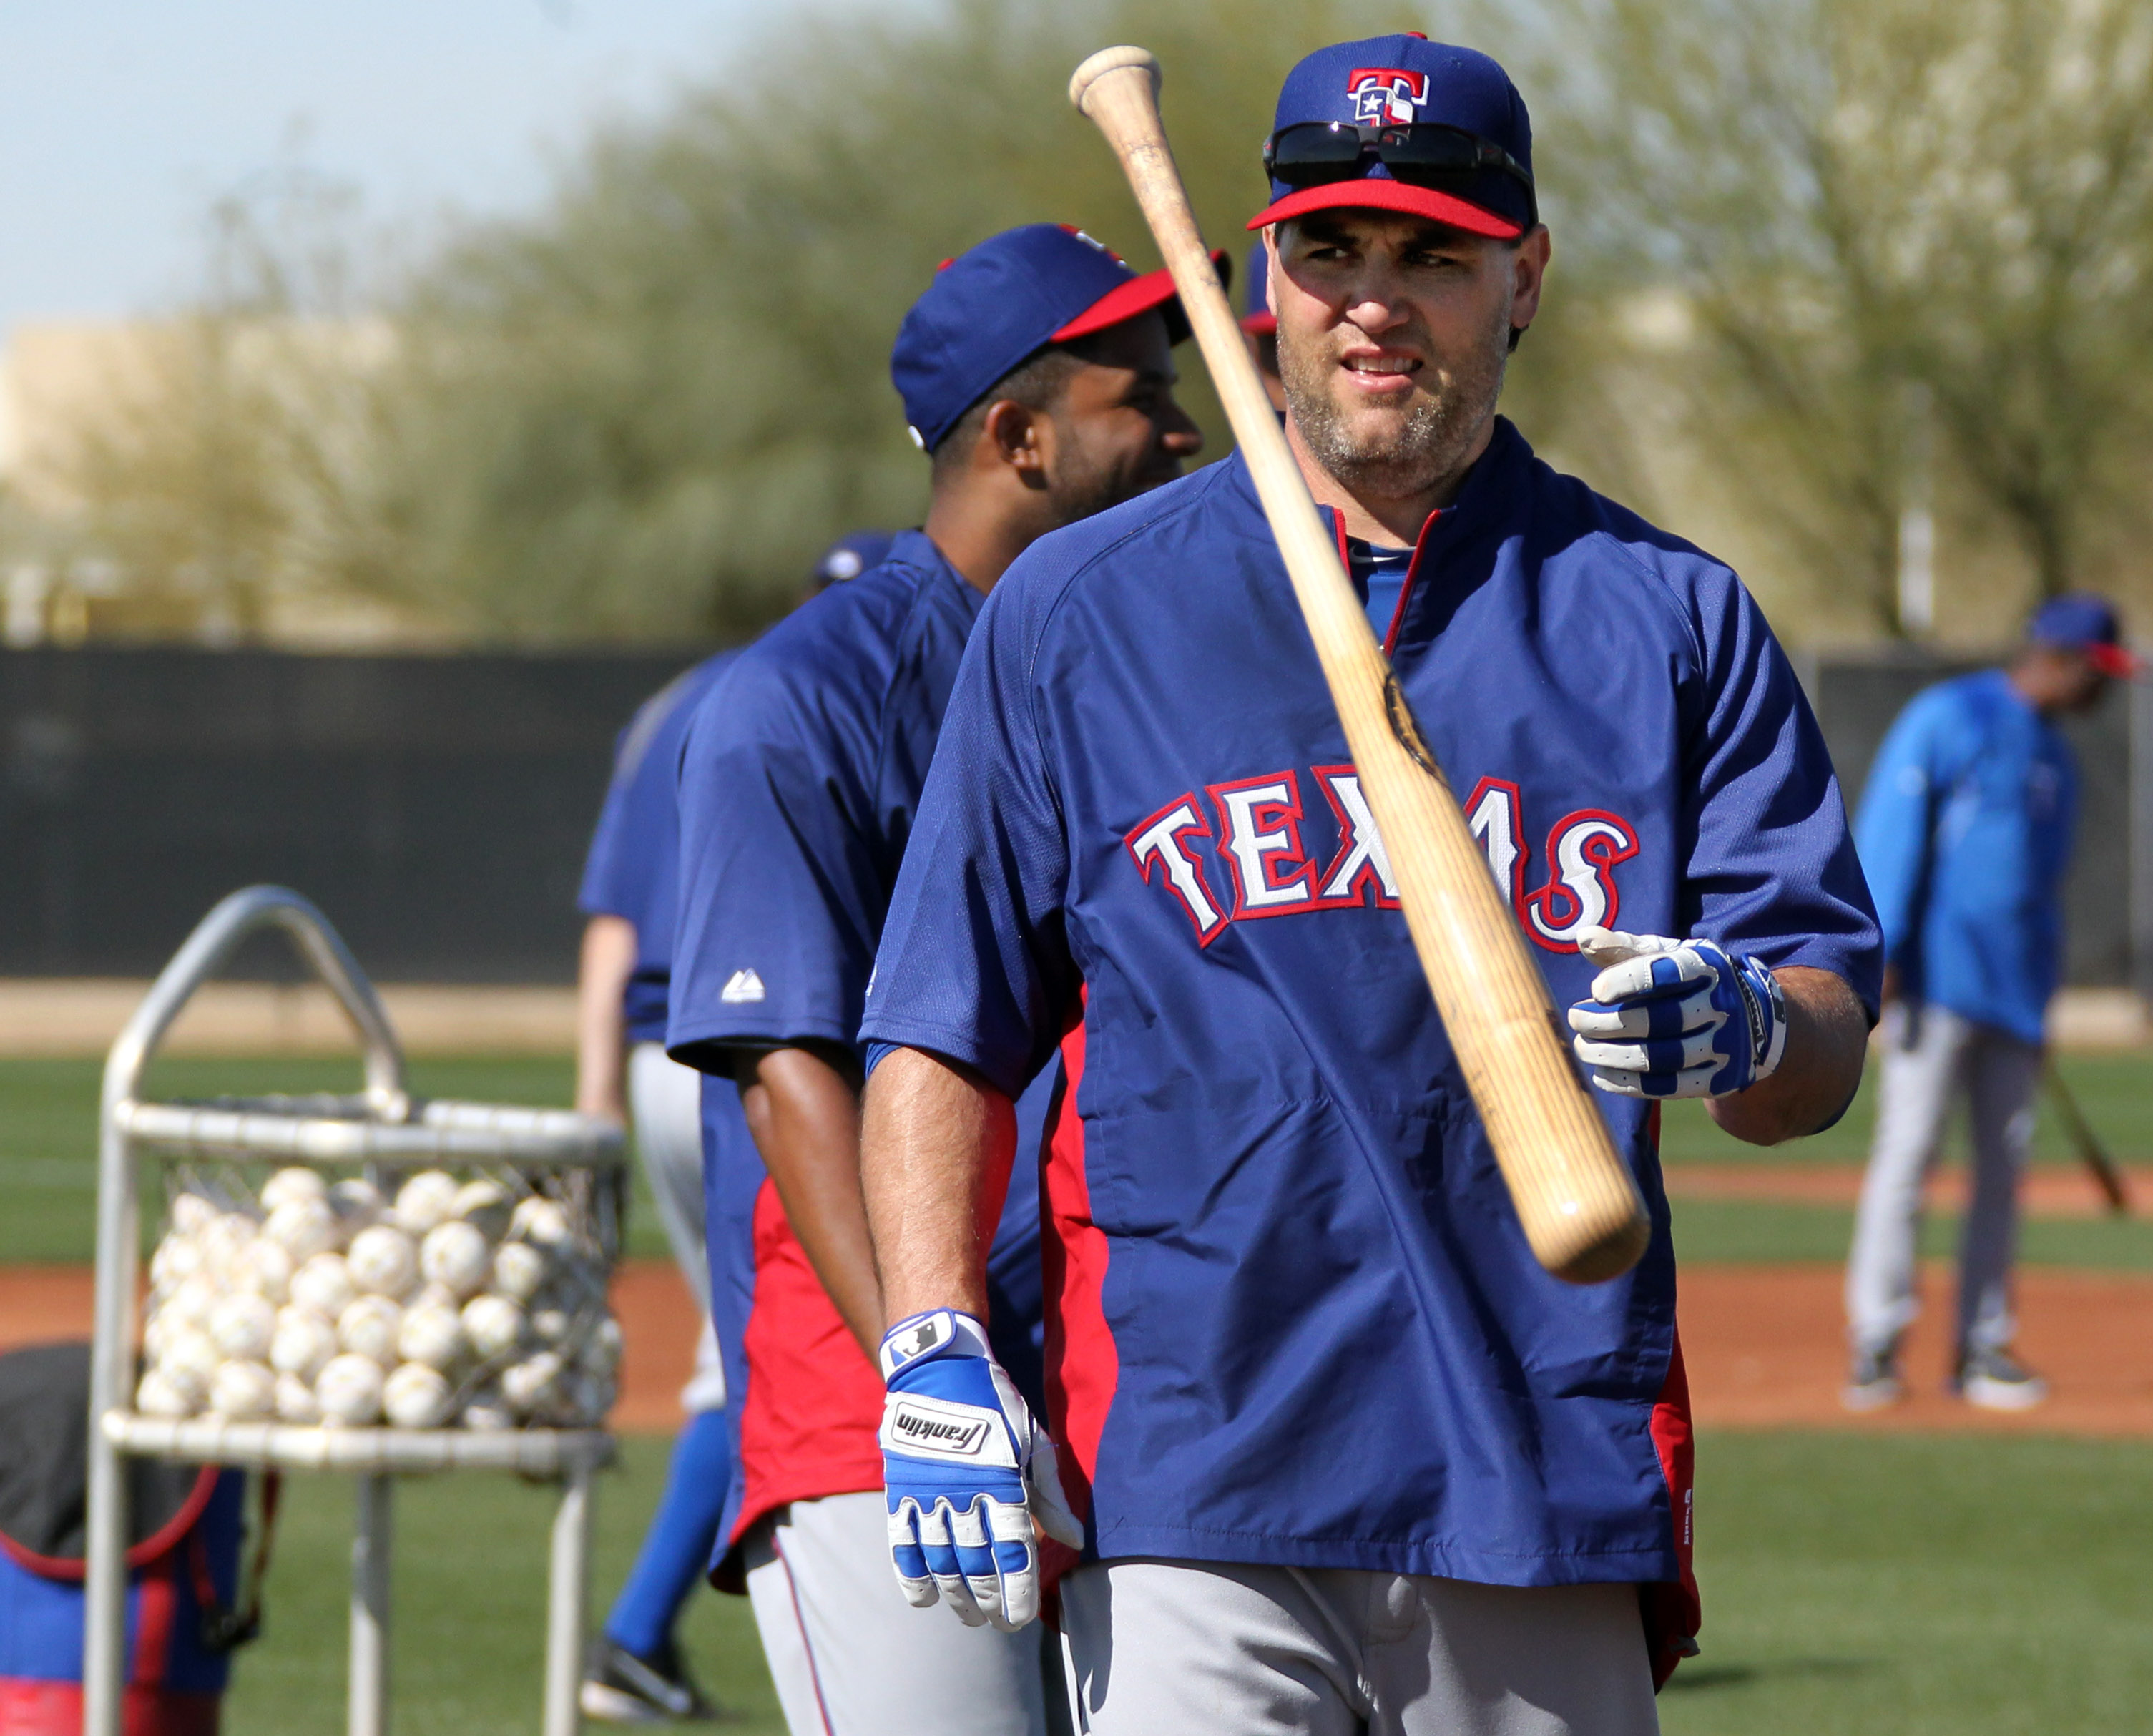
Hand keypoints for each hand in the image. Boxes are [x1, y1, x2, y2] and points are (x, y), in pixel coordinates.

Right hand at [878, 1309, 1082, 1630]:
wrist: (938, 1366)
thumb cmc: (994, 1404)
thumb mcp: (1032, 1441)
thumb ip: (1050, 1495)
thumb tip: (1074, 1540)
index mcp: (1003, 1479)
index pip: (1013, 1551)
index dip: (1017, 1591)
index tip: (1019, 1618)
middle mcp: (965, 1491)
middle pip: (977, 1564)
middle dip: (988, 1601)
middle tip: (996, 1622)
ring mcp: (928, 1492)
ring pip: (941, 1560)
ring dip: (955, 1595)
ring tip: (968, 1616)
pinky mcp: (900, 1488)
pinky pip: (901, 1543)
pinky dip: (911, 1575)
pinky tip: (924, 1597)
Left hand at [1567, 926, 1786, 1099]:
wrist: (1745, 1017)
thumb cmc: (1685, 981)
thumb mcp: (1662, 955)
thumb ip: (1623, 948)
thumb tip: (1583, 937)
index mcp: (1705, 966)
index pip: (1669, 972)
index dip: (1629, 981)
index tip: (1596, 990)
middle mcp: (1722, 1004)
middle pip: (1663, 1019)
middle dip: (1610, 1022)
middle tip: (1576, 1019)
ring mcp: (1725, 1044)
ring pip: (1665, 1057)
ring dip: (1615, 1055)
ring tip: (1583, 1047)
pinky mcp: (1719, 1078)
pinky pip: (1672, 1086)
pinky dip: (1631, 1084)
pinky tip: (1601, 1074)